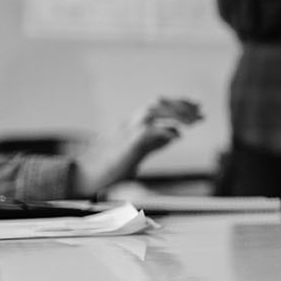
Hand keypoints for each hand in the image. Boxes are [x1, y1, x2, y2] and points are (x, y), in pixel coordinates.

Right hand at [73, 95, 203, 196]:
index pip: (158, 107)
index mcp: (130, 125)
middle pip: (158, 104)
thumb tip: (176, 135)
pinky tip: (177, 135)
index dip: (178, 105)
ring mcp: (126, 131)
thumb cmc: (105, 169)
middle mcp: (129, 124)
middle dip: (181, 105)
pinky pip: (150, 131)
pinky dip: (165, 131)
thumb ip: (155, 143)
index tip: (195, 108)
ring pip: (154, 110)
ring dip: (176, 113)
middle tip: (201, 111)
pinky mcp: (127, 144)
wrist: (80, 176)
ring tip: (194, 120)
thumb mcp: (135, 153)